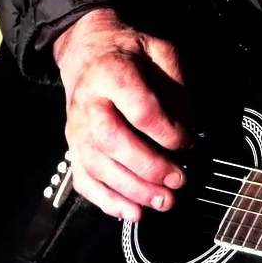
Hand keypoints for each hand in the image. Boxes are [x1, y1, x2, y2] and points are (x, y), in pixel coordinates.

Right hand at [53, 8, 187, 221]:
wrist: (86, 50)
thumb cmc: (128, 53)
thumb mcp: (159, 51)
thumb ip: (176, 84)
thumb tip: (187, 127)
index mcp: (112, 73)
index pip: (140, 110)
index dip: (168, 131)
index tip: (188, 141)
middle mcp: (88, 103)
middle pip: (112, 141)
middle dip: (148, 167)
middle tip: (179, 180)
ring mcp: (76, 129)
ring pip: (98, 166)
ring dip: (132, 190)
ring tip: (163, 202)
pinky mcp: (73, 148)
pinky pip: (83, 181)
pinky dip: (106, 201)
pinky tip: (132, 212)